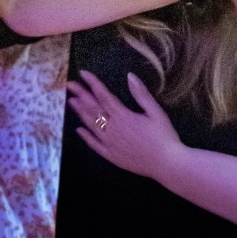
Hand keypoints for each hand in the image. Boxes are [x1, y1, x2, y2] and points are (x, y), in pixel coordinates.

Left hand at [67, 70, 181, 177]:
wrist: (166, 164)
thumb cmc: (164, 136)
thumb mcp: (156, 112)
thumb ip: (142, 94)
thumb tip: (130, 76)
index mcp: (123, 116)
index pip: (104, 95)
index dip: (93, 83)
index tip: (83, 73)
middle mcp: (112, 129)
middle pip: (93, 108)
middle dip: (81, 94)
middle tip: (69, 85)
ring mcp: (110, 143)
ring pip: (91, 125)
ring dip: (80, 112)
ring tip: (71, 102)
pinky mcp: (111, 156)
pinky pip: (94, 145)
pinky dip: (85, 136)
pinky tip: (78, 130)